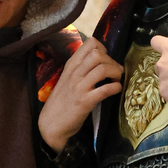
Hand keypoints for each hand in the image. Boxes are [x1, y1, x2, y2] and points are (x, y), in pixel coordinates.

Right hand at [38, 38, 123, 152]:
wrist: (51, 123)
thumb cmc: (61, 102)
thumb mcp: (67, 79)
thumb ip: (80, 68)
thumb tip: (100, 61)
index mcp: (71, 65)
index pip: (90, 43)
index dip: (104, 49)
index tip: (105, 61)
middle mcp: (75, 73)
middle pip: (98, 54)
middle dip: (111, 61)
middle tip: (114, 72)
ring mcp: (79, 87)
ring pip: (103, 68)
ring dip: (116, 73)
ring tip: (116, 80)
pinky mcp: (85, 101)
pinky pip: (106, 89)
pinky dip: (116, 87)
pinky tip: (115, 90)